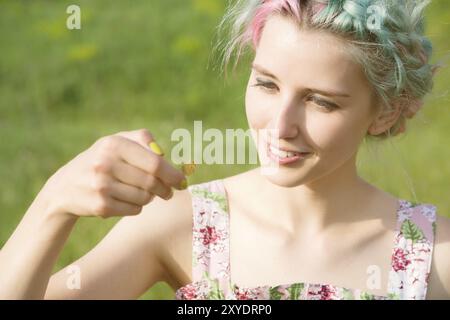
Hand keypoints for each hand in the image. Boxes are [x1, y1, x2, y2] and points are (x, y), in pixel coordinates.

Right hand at [42, 129, 185, 218]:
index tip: (182, 181)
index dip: (173, 174)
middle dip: (165, 189)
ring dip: (149, 198)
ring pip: (145, 198)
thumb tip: (165, 154)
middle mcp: (106, 164)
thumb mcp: (117, 142)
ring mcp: (102, 187)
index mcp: (114, 144)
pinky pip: (135, 210)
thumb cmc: (102, 160)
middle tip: (168, 192)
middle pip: (152, 183)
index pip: (155, 163)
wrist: (66, 186)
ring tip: (141, 192)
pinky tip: (125, 200)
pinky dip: (137, 207)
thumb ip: (143, 140)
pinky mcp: (100, 207)